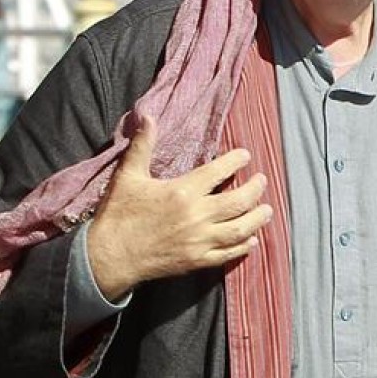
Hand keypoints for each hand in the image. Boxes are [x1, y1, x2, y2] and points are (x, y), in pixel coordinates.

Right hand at [86, 115, 272, 299]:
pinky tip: (251, 239)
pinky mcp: (197, 261)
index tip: (245, 155)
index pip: (219, 171)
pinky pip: (228, 254)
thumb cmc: (119, 214)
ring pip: (241, 229)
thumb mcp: (128, 176)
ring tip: (267, 210)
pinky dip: (244, 246)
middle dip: (256, 189)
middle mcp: (197, 216)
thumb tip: (148, 116)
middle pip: (239, 201)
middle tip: (263, 181)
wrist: (109, 257)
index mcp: (182, 191)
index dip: (236, 161)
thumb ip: (142, 146)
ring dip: (258, 219)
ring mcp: (200, 241)